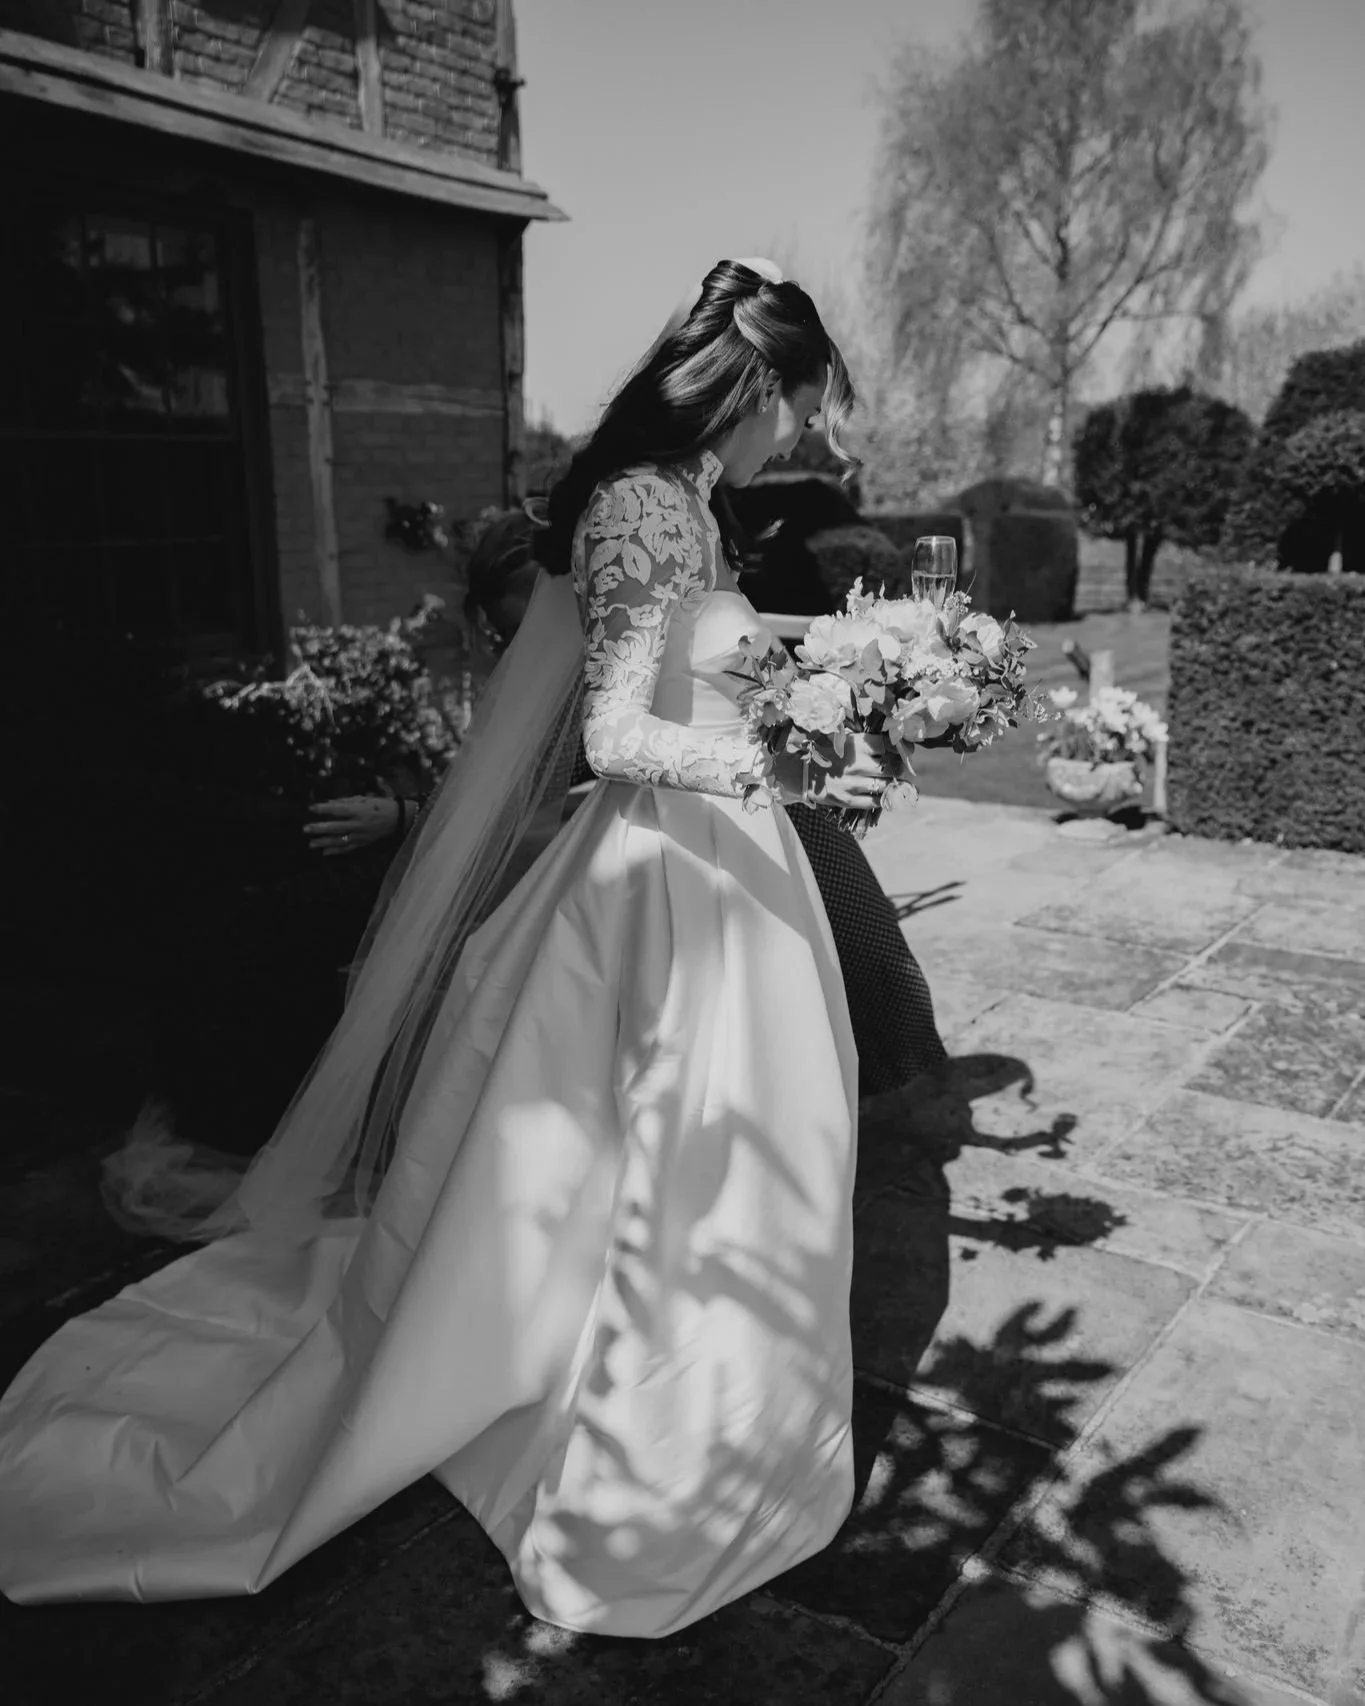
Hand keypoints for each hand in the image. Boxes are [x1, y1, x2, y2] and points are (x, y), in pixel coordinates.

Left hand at [304, 796, 401, 855]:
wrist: (397, 818)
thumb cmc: (379, 805)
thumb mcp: (363, 799)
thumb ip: (344, 801)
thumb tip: (328, 803)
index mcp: (358, 810)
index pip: (338, 809)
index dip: (323, 809)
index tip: (311, 808)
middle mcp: (358, 824)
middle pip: (336, 827)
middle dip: (320, 828)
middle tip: (305, 829)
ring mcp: (360, 835)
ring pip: (339, 840)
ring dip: (324, 842)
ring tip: (311, 844)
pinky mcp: (362, 843)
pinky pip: (347, 848)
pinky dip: (336, 851)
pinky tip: (325, 852)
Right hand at [776, 733, 898, 812]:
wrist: (797, 772)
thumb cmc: (820, 752)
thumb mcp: (839, 737)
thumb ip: (860, 738)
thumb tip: (886, 738)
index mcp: (856, 744)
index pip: (887, 744)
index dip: (895, 748)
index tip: (897, 750)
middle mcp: (857, 764)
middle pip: (891, 766)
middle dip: (897, 767)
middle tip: (898, 767)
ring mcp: (853, 784)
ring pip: (885, 785)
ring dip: (893, 784)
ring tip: (896, 783)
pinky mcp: (848, 800)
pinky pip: (874, 801)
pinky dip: (882, 799)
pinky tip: (885, 795)